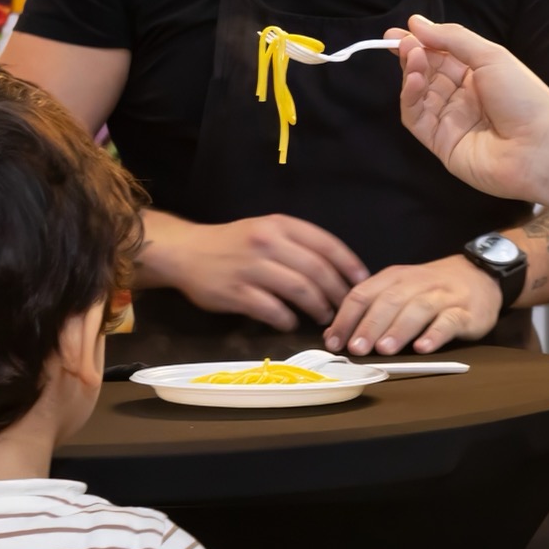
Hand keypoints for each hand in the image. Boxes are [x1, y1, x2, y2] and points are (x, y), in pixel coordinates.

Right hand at [147, 212, 369, 330]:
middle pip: (316, 270)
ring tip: (324, 317)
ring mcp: (250, 267)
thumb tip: (337, 269)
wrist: (186, 252)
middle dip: (337, 292)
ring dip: (317, 307)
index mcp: (280, 225)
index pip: (326, 244)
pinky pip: (271, 310)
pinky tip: (290, 324)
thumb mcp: (266, 230)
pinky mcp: (235, 292)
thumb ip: (298, 244)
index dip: (349, 265)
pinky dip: (286, 319)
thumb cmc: (234, 243)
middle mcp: (267, 242)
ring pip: (298, 290)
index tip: (362, 281)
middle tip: (345, 307)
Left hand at [324, 253, 501, 355]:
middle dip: (370, 325)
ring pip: (418, 309)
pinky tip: (423, 348)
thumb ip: (370, 309)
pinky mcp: (466, 312)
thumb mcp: (400, 290)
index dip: (347, 317)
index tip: (334, 341)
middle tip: (356, 348)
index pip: (365, 293)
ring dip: (399, 329)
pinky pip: (450, 321)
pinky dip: (435, 334)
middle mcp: (418, 283)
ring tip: (384, 349)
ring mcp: (443, 296)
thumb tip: (335, 335)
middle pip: (390, 301)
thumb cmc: (432, 288)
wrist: (480, 273)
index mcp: (395, 277)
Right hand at [392, 15, 548, 202]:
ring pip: (418, 95)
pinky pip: (416, 118)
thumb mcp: (491, 56)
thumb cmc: (524, 98)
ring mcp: (451, 121)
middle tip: (401, 42)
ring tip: (411, 56)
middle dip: (413, 55)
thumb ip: (452, 39)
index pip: (442, 55)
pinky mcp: (441, 144)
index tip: (400, 31)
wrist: (539, 147)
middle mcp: (464, 98)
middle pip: (427, 74)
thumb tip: (417, 22)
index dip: (421, 42)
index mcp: (479, 75)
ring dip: (411, 73)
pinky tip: (413, 80)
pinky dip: (410, 98)